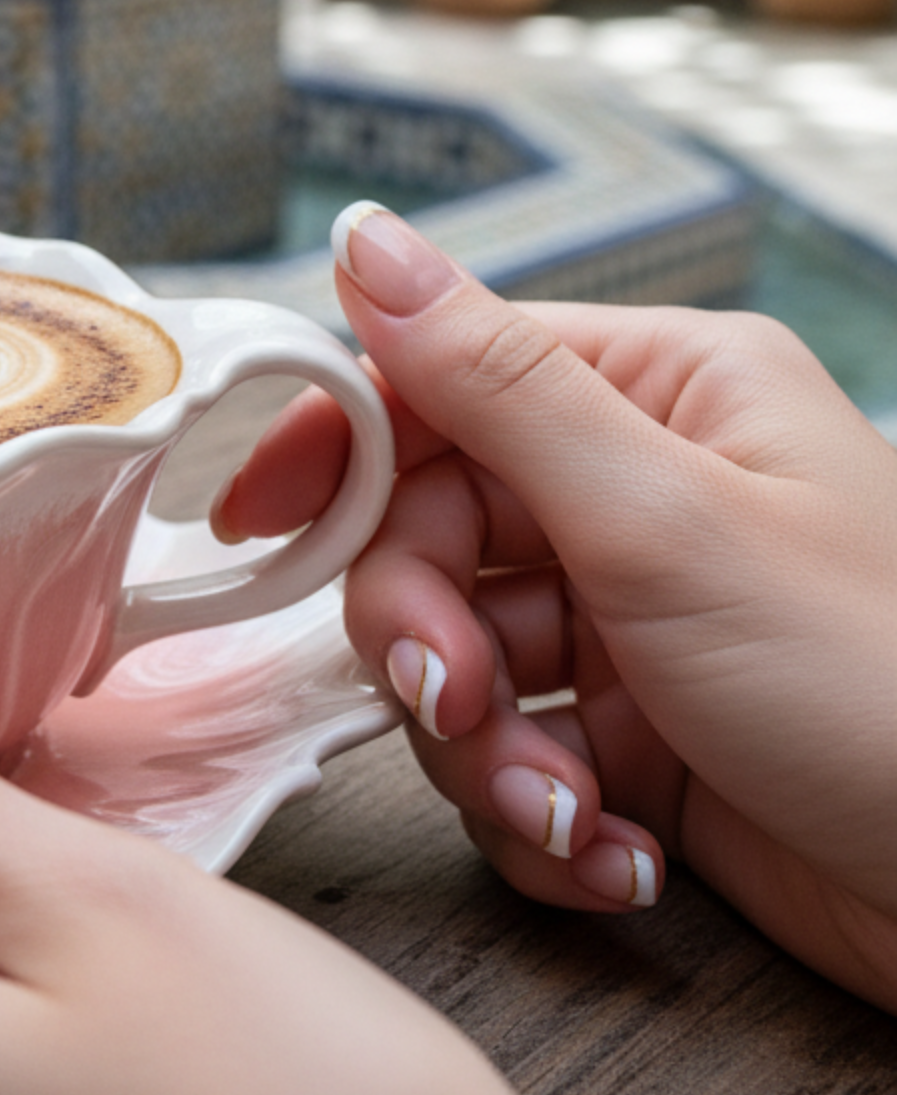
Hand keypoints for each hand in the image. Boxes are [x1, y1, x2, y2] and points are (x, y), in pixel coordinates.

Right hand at [219, 203, 896, 1011]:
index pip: (437, 386)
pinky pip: (508, 752)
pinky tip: (616, 858)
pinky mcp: (630, 736)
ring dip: (486, 752)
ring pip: (454, 660)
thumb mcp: (663, 521)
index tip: (260, 526)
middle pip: (427, 537)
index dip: (342, 455)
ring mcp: (629, 619)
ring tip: (572, 815)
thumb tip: (362, 236)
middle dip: (427, 640)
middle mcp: (635, 494)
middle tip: (458, 705)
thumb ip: (490, 383)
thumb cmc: (879, 685)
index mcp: (658, 396)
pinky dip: (537, 813)